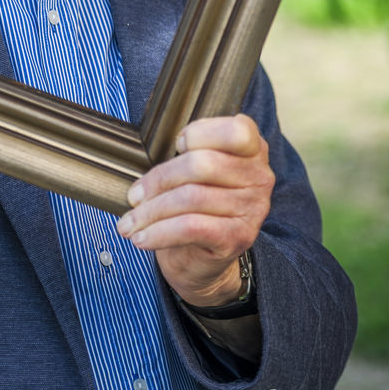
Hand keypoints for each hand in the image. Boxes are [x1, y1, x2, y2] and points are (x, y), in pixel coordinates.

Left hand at [116, 115, 273, 307]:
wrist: (204, 257)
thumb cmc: (195, 203)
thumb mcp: (194, 170)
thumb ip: (184, 154)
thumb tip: (142, 167)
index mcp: (252, 150)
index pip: (236, 131)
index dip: (201, 133)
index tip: (175, 144)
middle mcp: (259, 177)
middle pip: (203, 164)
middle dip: (160, 179)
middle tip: (134, 196)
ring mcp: (251, 209)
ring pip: (191, 198)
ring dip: (151, 212)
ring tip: (130, 223)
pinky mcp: (237, 238)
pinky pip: (190, 228)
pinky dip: (159, 233)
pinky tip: (142, 238)